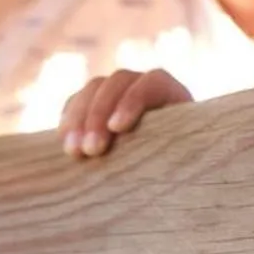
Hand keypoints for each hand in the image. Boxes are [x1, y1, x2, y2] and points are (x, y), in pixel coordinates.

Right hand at [60, 68, 192, 158]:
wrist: (170, 172)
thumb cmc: (184, 171)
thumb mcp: (188, 160)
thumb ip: (186, 156)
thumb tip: (183, 168)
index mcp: (174, 94)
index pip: (153, 81)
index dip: (133, 100)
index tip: (117, 128)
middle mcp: (145, 86)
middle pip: (117, 82)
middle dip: (99, 114)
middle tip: (92, 150)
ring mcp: (118, 93)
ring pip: (93, 89)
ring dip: (79, 118)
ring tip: (75, 152)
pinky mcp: (95, 106)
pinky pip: (77, 101)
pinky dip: (69, 119)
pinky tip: (65, 141)